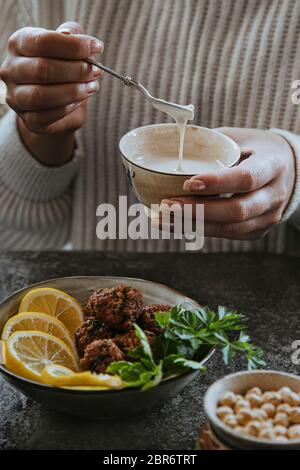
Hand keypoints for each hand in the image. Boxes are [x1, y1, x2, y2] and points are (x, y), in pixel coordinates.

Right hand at [0, 22, 102, 164]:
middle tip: (96, 71)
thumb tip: (70, 34)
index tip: (96, 47)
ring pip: (40, 96)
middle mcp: (12, 69)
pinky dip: (67, 108)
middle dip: (76, 70)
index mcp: (19, 44)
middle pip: (42, 69)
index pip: (42, 42)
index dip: (72, 46)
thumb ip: (72, 33)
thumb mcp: (69, 46)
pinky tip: (79, 100)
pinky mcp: (27, 120)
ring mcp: (16, 96)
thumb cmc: (63, 68)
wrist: (58, 101)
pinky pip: (45, 116)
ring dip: (72, 91)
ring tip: (92, 87)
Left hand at [161, 128, 294, 239]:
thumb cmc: (253, 149)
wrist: (283, 169)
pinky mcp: (257, 231)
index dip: (217, 183)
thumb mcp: (238, 138)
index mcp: (272, 165)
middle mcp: (275, 195)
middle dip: (199, 210)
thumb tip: (171, 144)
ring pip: (230, 228)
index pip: (246, 178)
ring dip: (193, 225)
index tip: (188, 182)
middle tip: (167, 204)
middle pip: (237, 210)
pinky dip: (199, 230)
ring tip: (163, 219)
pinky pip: (226, 234)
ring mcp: (268, 217)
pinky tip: (175, 224)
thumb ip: (211, 143)